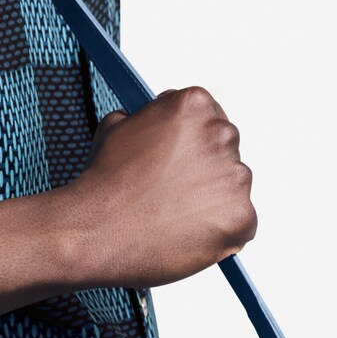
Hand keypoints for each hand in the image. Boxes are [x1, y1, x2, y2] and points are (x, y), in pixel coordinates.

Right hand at [49, 87, 256, 289]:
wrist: (95, 231)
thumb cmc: (103, 185)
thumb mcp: (115, 127)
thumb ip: (148, 119)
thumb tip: (155, 124)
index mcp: (195, 105)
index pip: (208, 117)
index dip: (188, 143)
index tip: (175, 160)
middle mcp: (222, 134)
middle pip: (225, 150)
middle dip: (203, 169)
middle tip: (171, 191)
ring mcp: (235, 177)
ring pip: (232, 187)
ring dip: (211, 200)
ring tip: (173, 215)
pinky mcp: (241, 217)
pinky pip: (239, 223)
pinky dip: (219, 230)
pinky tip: (185, 232)